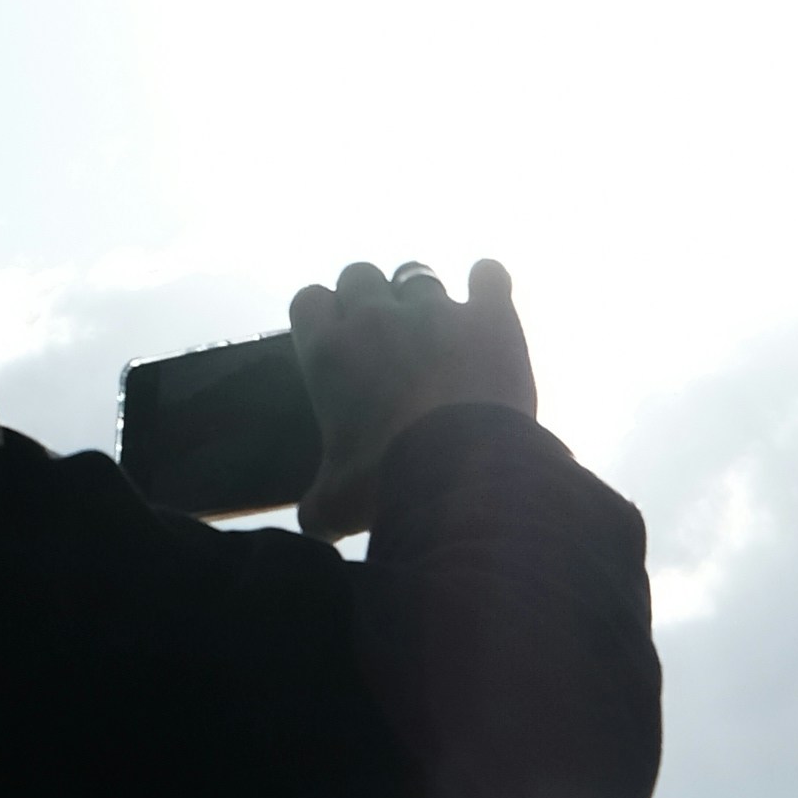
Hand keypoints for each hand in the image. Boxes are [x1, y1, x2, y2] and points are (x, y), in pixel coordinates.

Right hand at [290, 256, 534, 541]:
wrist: (461, 474)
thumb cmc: (385, 483)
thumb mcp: (334, 504)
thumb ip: (317, 505)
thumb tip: (313, 524)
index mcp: (329, 352)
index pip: (309, 299)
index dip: (322, 313)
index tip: (335, 335)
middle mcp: (375, 317)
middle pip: (360, 274)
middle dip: (368, 295)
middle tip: (384, 333)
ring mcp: (435, 311)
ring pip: (419, 276)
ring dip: (422, 296)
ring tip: (436, 327)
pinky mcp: (489, 317)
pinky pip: (488, 275)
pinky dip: (488, 282)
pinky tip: (489, 295)